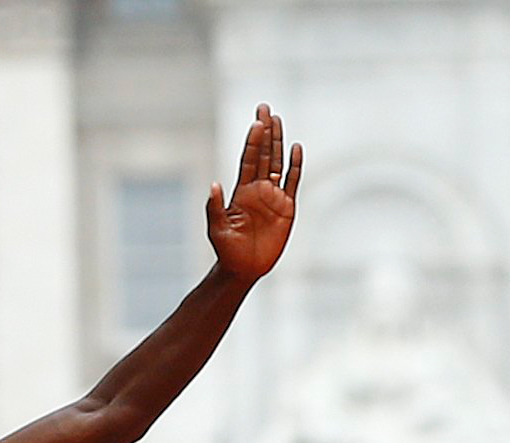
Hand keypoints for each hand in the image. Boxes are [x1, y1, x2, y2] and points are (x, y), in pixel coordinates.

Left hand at [206, 103, 301, 283]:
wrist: (243, 268)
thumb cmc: (226, 250)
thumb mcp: (216, 229)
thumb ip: (215, 207)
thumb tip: (214, 184)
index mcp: (241, 192)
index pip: (248, 160)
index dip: (252, 141)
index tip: (256, 121)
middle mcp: (257, 189)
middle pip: (263, 154)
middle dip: (264, 132)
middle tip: (265, 108)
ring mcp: (273, 196)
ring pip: (277, 162)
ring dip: (278, 142)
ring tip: (278, 120)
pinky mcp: (287, 207)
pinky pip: (293, 182)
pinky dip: (295, 165)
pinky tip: (296, 148)